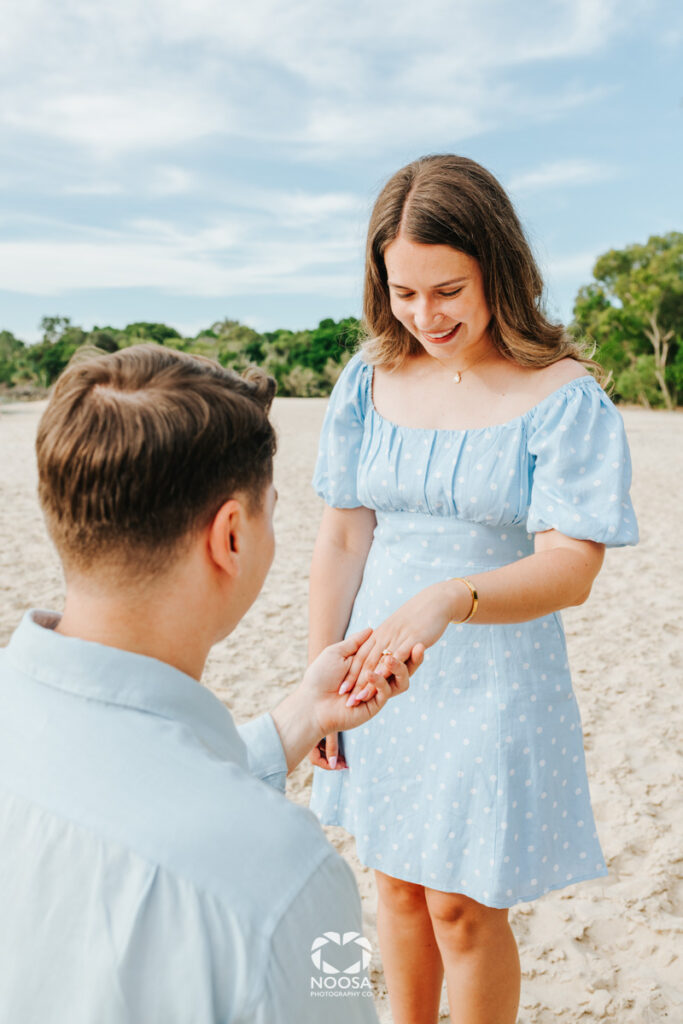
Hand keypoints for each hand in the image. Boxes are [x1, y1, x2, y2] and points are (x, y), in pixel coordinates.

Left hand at [305, 630, 424, 770]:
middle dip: (414, 657)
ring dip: (400, 668)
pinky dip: (380, 681)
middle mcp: (377, 676)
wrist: (311, 703)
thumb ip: (355, 642)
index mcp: (369, 663)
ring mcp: (378, 691)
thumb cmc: (320, 675)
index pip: (390, 650)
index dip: (401, 642)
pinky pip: (386, 692)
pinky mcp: (375, 705)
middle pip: (401, 665)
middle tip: (421, 645)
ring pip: (400, 680)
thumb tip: (371, 629)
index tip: (412, 631)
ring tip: (392, 659)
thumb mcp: (337, 653)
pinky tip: (372, 673)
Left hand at [339, 581, 462, 705]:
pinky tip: (384, 676)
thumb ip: (381, 640)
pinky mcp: (411, 639)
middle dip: (356, 683)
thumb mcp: (392, 627)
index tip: (341, 690)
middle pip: (366, 662)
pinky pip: (399, 654)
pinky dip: (390, 665)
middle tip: (348, 700)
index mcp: (378, 636)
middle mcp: (384, 638)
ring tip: (362, 695)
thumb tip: (373, 657)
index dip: (351, 674)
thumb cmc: (415, 615)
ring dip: (371, 681)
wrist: (434, 601)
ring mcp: (397, 638)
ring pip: (380, 662)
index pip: (360, 657)